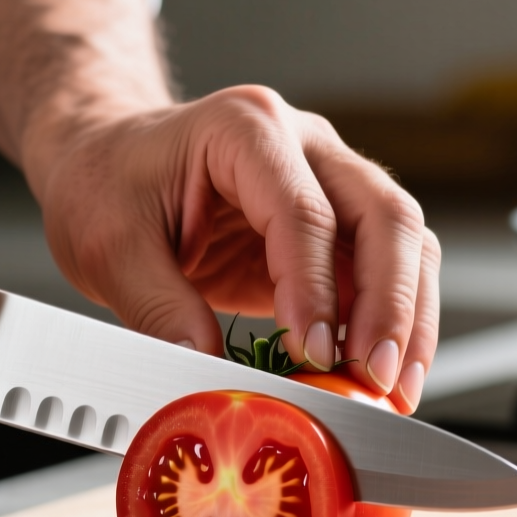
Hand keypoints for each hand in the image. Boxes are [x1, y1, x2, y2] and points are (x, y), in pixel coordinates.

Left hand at [33, 87, 439, 409]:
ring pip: (405, 241)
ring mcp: (329, 180)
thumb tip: (206, 371)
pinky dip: (395, 322)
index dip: (317, 289)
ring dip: (409, 318)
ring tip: (394, 386)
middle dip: (392, 304)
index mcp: (245, 129)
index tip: (316, 354)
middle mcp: (304, 144)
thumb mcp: (107, 247)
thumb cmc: (106, 183)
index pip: (304, 211)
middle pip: (385, 214)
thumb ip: (158, 308)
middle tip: (375, 376)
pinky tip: (385, 372)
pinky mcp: (335, 226)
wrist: (108, 161)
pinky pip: (387, 269)